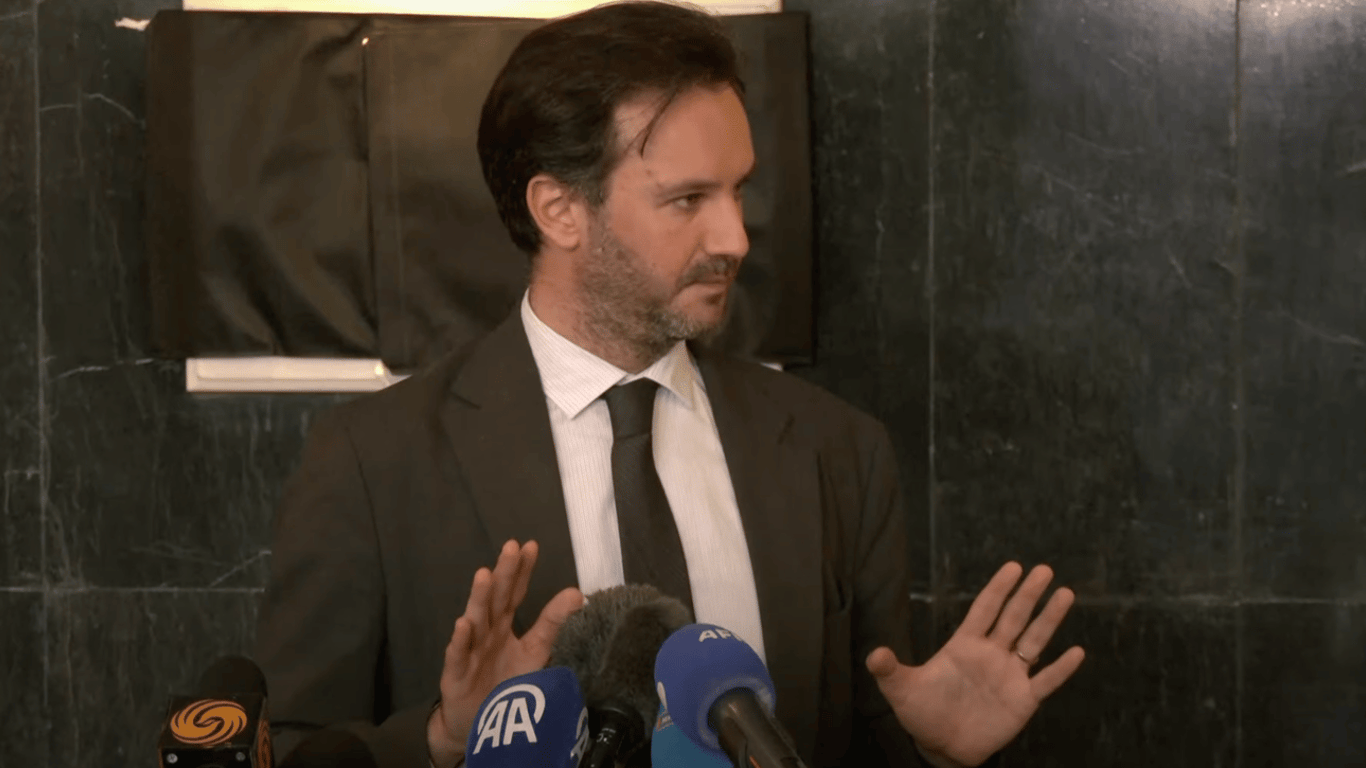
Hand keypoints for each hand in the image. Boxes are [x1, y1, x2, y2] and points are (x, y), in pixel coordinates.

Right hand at [426, 540, 583, 766]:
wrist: (477, 724)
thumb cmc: (505, 683)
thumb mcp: (534, 652)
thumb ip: (552, 623)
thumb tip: (579, 594)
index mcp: (504, 625)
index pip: (515, 593)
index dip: (523, 572)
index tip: (530, 545)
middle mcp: (487, 632)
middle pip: (496, 599)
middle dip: (503, 574)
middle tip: (511, 547)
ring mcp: (470, 651)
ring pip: (476, 621)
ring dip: (479, 598)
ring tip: (484, 575)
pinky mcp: (456, 675)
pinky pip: (459, 656)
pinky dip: (461, 641)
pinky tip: (464, 624)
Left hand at [866, 562, 1084, 767]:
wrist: (941, 746)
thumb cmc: (922, 713)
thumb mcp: (900, 690)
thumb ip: (890, 670)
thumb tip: (874, 655)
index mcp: (963, 645)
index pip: (983, 610)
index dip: (998, 589)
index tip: (1013, 566)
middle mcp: (991, 654)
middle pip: (1013, 618)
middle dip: (1028, 594)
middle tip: (1044, 569)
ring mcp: (1009, 675)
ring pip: (1034, 642)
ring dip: (1049, 620)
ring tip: (1066, 594)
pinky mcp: (1022, 701)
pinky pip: (1046, 681)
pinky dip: (1061, 668)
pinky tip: (1077, 652)